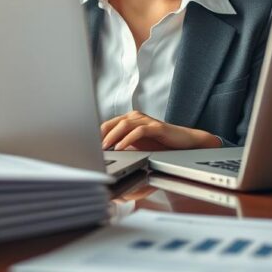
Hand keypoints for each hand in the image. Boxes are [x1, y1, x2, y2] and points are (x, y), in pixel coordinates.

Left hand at [100, 111, 222, 150]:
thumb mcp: (137, 145)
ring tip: (105, 147)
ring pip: (124, 124)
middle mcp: (136, 116)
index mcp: (130, 119)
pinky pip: (138, 131)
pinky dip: (128, 139)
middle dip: (101, 135)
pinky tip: (121, 147)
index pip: (108, 124)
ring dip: (112, 136)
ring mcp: (146, 120)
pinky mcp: (156, 126)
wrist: (184, 143)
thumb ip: (122, 145)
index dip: (97, 134)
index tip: (87, 145)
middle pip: (113, 123)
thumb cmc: (160, 144)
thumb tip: (104, 154)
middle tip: (92, 147)